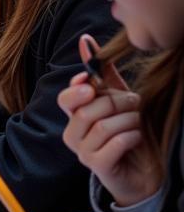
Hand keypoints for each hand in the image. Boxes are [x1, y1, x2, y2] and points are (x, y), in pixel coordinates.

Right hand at [58, 70, 161, 206]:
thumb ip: (102, 73)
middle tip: (135, 104)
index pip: (66, 99)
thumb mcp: (119, 99)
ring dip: (129, 121)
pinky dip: (131, 138)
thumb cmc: (129, 131)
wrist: (145, 171)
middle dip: (118, 103)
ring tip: (138, 124)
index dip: (78, 89)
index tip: (94, 83)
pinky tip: (136, 140)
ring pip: (102, 126)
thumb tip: (85, 40)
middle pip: (87, 110)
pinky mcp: (97, 167)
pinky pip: (115, 144)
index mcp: (74, 117)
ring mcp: (83, 153)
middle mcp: (73, 135)